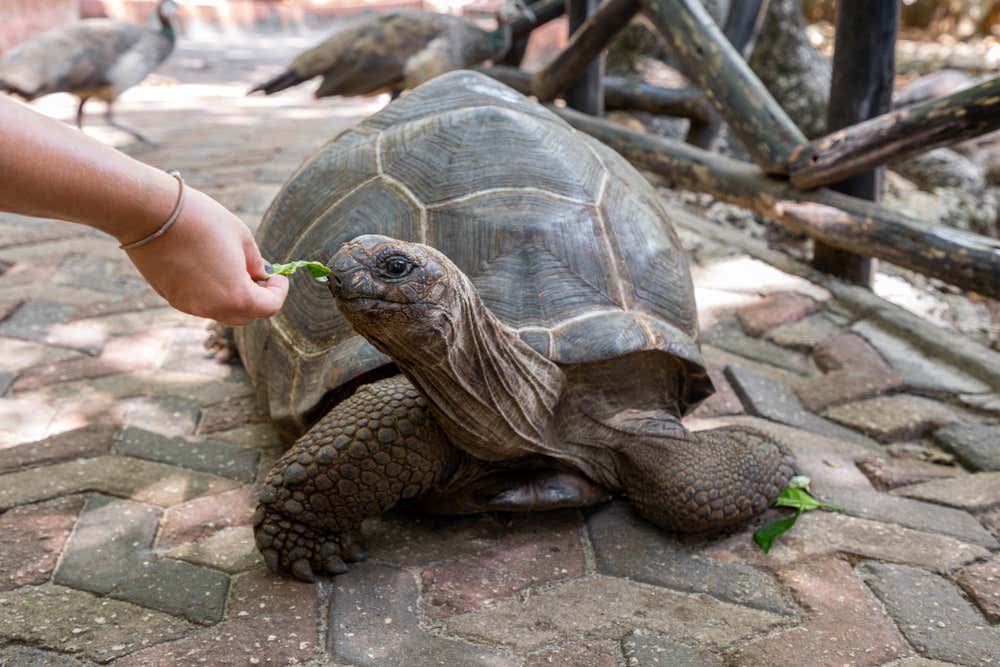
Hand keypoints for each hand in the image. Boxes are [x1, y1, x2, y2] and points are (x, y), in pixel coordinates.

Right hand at [124, 187, 288, 324]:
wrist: (150, 214)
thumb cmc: (202, 220)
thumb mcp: (241, 237)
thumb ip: (256, 263)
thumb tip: (261, 275)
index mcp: (237, 297)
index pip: (269, 307)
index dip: (278, 291)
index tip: (278, 276)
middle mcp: (212, 309)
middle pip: (246, 315)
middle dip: (258, 298)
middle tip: (259, 275)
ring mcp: (189, 306)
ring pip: (222, 311)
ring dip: (234, 296)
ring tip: (232, 267)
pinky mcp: (171, 298)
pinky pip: (201, 303)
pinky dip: (212, 293)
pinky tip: (207, 267)